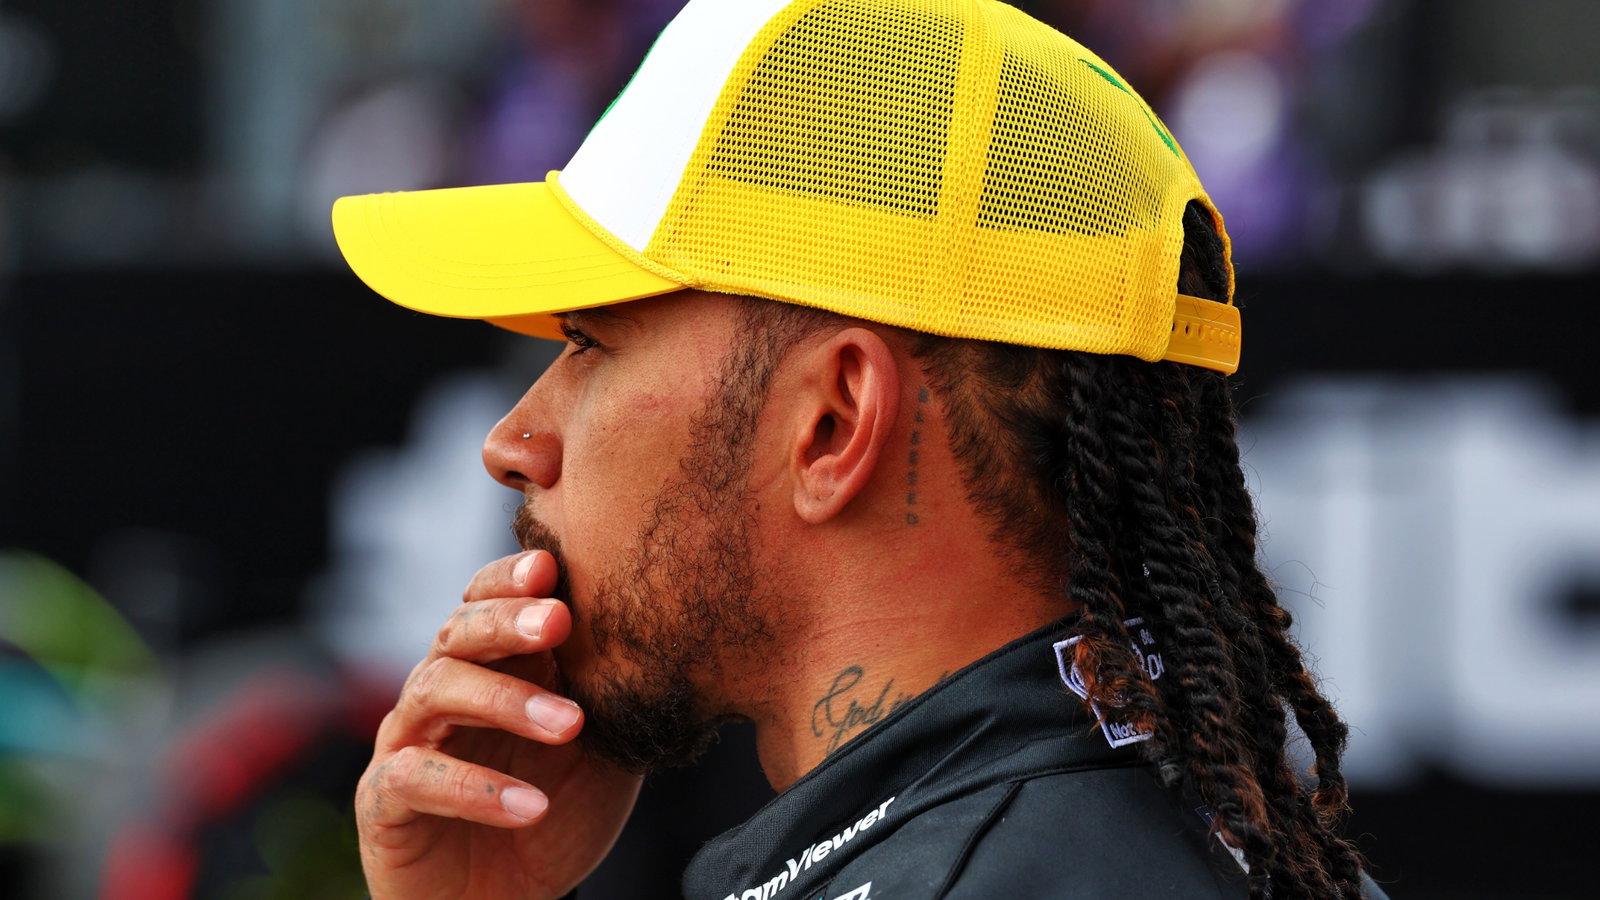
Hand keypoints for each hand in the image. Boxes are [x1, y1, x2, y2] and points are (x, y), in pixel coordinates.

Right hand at [356, 550, 642, 899]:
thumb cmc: (554, 810)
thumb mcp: (600, 749)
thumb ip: (615, 696)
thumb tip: (658, 636)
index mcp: (493, 666)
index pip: (489, 600)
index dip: (512, 578)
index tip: (552, 564)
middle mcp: (442, 690)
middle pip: (459, 631)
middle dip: (508, 620)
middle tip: (558, 622)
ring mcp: (410, 740)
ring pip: (437, 690)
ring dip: (506, 701)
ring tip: (569, 725)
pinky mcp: (385, 799)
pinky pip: (419, 778)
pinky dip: (476, 790)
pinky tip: (530, 806)